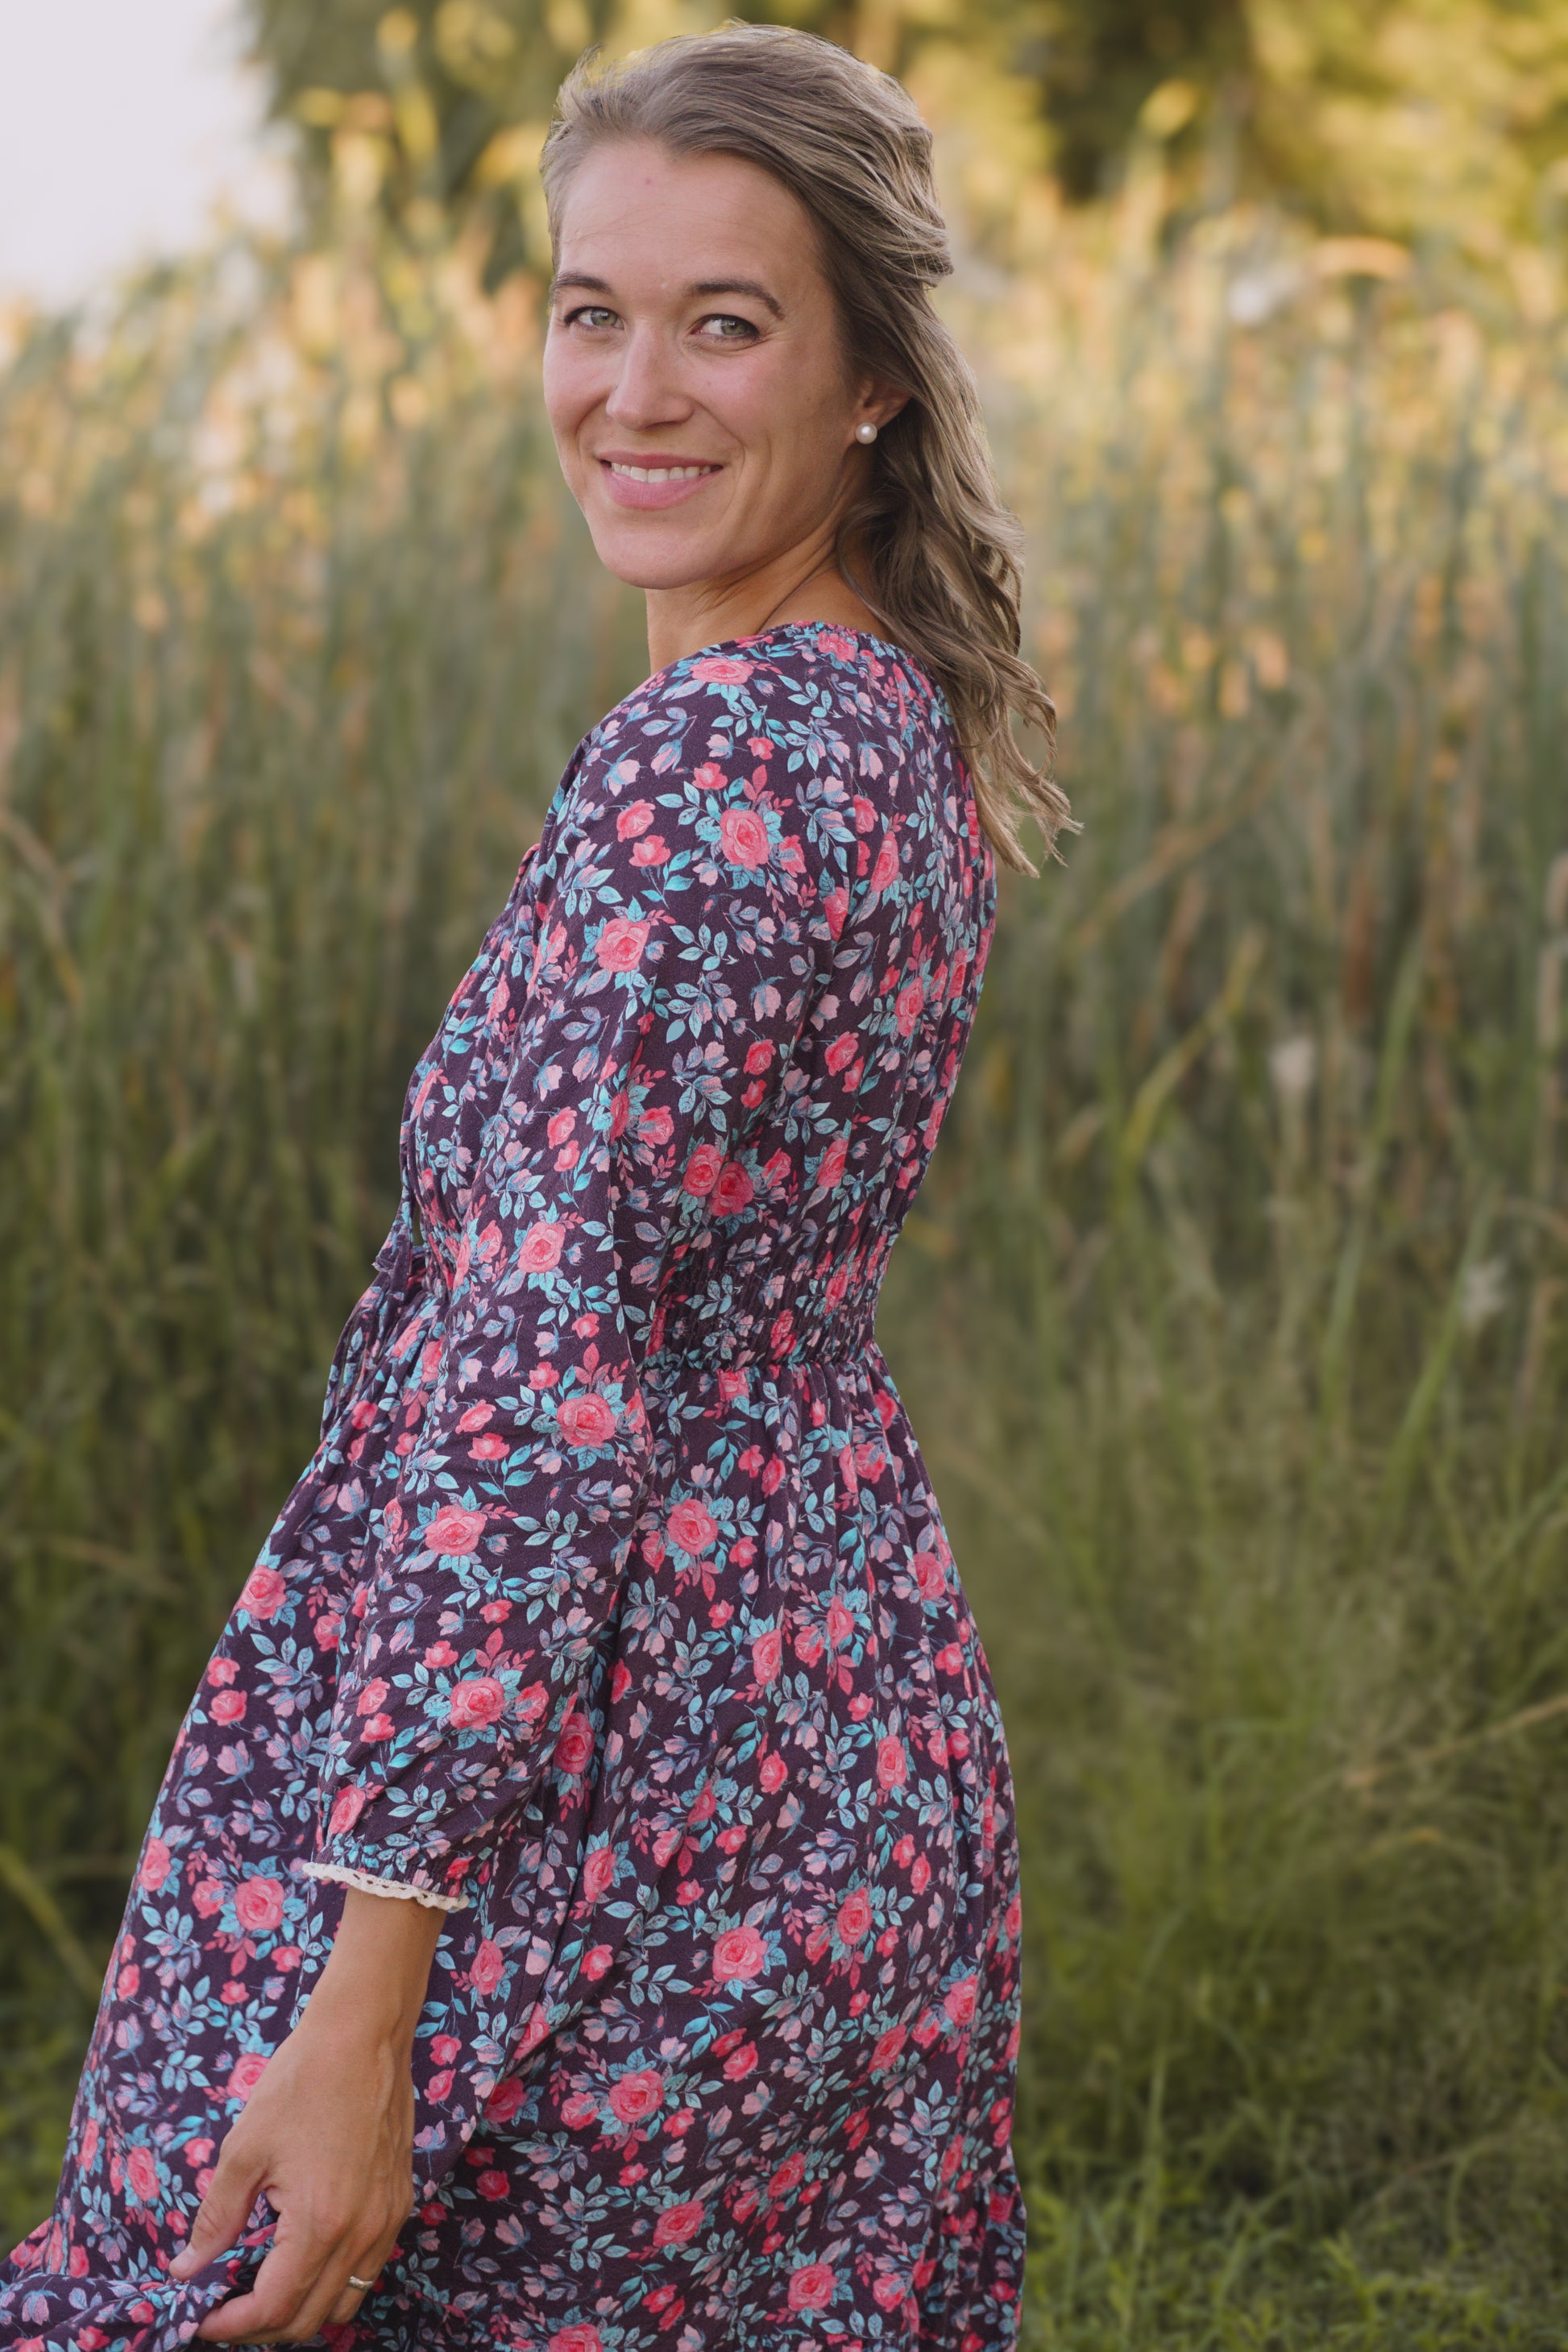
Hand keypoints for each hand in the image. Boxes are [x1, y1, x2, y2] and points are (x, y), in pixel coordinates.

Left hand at [169, 1890, 443, 2343]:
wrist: (364, 2034)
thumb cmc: (301, 2082)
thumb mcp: (244, 2149)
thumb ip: (215, 2218)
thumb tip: (186, 2269)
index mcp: (319, 2223)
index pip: (272, 2308)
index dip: (231, 2327)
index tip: (201, 2321)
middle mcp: (360, 2233)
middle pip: (310, 2319)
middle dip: (261, 2328)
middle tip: (225, 2310)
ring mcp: (386, 2221)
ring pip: (345, 2302)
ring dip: (300, 2311)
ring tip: (261, 2291)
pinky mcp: (399, 2203)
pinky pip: (367, 2269)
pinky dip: (332, 2283)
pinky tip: (302, 2258)